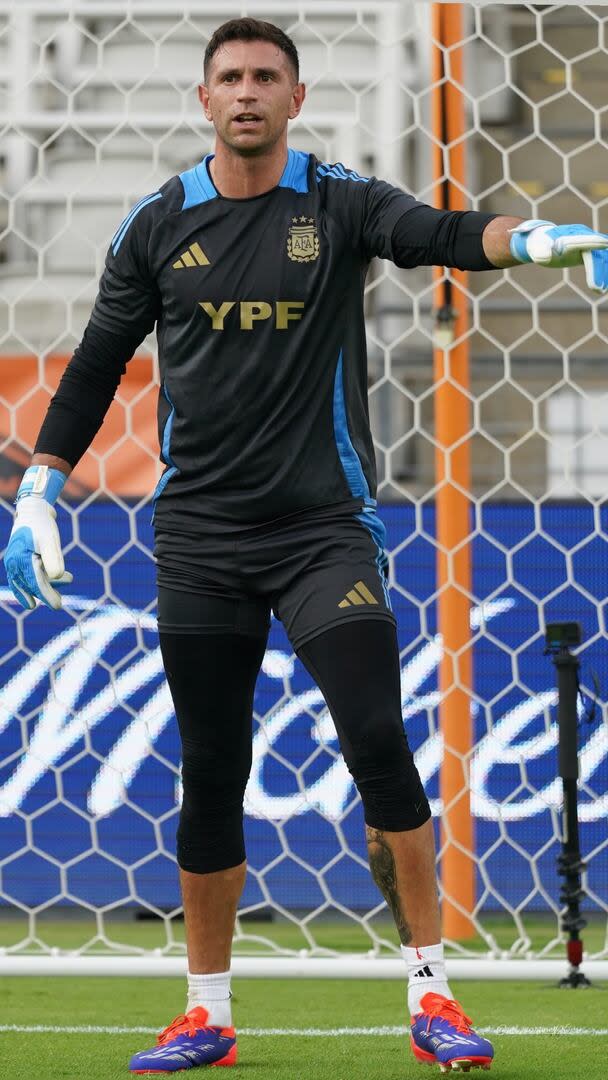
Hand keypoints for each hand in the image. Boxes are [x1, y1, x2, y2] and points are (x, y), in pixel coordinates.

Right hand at [4, 466, 71, 610]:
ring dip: (45, 586)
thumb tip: (56, 576)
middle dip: (46, 593)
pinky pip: (23, 578)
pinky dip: (35, 583)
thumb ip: (53, 558)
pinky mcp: (18, 560)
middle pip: (30, 585)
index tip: (57, 605)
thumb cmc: (42, 525)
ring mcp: (13, 562)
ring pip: (27, 583)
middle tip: (59, 603)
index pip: (35, 583)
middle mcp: (13, 563)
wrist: (33, 510)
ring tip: (65, 582)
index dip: (46, 595)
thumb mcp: (50, 540)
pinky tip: (50, 582)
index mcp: (20, 559)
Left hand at [510, 219, 607, 291]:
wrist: (544, 241)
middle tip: (597, 289)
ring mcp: (588, 242)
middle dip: (598, 271)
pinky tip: (604, 286)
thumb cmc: (539, 246)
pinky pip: (600, 260)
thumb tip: (547, 255)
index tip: (606, 243)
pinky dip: (603, 272)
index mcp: (569, 235)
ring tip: (602, 290)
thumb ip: (542, 252)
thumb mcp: (537, 250)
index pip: (583, 241)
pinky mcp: (590, 251)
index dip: (595, 243)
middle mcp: (583, 236)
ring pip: (601, 257)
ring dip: (604, 273)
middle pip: (595, 253)